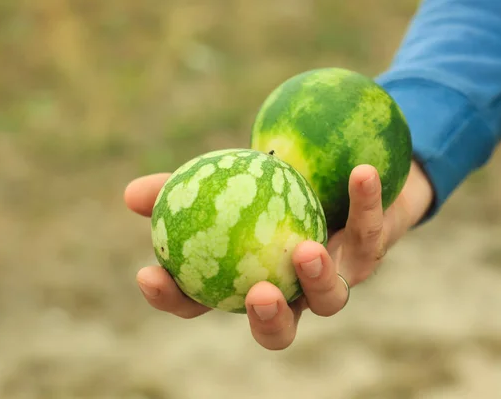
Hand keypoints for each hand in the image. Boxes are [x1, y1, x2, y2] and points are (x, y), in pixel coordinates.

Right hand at [124, 160, 433, 349]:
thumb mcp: (225, 183)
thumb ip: (183, 190)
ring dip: (319, 279)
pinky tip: (361, 172)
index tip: (150, 274)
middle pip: (278, 329)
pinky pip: (370, 229)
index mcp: (247, 283)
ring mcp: (335, 279)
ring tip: (306, 250)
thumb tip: (129, 193)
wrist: (333, 176)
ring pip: (332, 298)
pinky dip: (364, 201)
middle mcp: (292, 294)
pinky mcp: (370, 252)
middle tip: (256, 296)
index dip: (175, 299)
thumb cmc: (266, 189)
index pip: (204, 303)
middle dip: (267, 322)